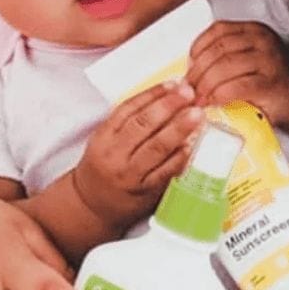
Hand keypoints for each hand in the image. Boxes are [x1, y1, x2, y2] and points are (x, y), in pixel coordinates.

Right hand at [73, 80, 202, 228]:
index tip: (174, 83)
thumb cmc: (103, 167)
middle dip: (169, 106)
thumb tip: (166, 97)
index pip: (128, 108)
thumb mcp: (105, 140)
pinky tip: (192, 144)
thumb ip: (129, 121)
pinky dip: (180, 157)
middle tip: (189, 93)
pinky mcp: (145, 193)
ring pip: (156, 147)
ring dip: (179, 129)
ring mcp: (131, 175)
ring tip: (197, 114)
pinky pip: (166, 172)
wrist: (91, 206)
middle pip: (143, 125)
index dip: (153, 93)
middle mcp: (115, 155)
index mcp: (103, 136)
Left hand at [188, 20, 288, 125]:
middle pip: (218, 49)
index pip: (218, 30)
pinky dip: (220, 95)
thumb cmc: (270, 84)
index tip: (189, 64)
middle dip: (198, 71)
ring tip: (198, 97)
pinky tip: (214, 101)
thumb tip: (191, 67)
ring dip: (205, 84)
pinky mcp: (271, 84)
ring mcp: (269, 61)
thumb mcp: (248, 60)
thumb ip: (224, 56)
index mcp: (255, 30)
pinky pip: (237, 86)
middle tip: (189, 88)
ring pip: (224, 66)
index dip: (198, 47)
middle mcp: (263, 41)